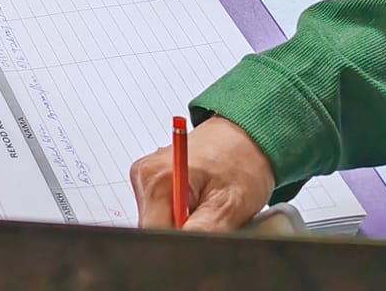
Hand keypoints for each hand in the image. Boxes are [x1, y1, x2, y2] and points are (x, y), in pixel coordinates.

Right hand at [129, 116, 276, 231]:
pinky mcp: (150, 182)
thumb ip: (204, 230)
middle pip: (153, 227)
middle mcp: (144, 176)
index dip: (178, 241)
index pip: (153, 231)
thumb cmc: (240, 161)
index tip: (201, 237)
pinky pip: (161, 211)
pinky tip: (198, 203)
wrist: (241, 137)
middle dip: (182, 232)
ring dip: (182, 224)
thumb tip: (186, 249)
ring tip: (206, 208)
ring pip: (157, 221)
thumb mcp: (230, 203)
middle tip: (210, 220)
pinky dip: (180, 215)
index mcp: (159, 179)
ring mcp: (144, 178)